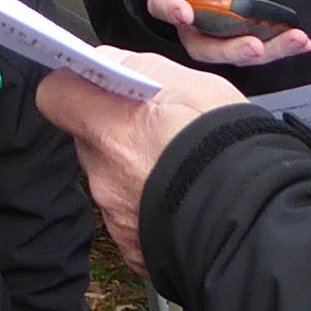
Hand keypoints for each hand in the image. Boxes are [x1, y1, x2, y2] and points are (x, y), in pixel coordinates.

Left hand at [36, 50, 245, 267]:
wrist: (255, 213)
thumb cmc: (225, 144)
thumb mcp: (189, 82)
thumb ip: (138, 68)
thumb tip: (109, 62)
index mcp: (108, 126)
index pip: (56, 96)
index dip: (73, 88)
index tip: (94, 85)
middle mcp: (102, 173)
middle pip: (89, 141)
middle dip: (114, 133)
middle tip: (155, 129)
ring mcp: (115, 215)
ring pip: (112, 181)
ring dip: (135, 171)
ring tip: (178, 167)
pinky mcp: (133, 248)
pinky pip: (132, 218)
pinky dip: (151, 207)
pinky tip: (181, 199)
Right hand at [145, 0, 310, 69]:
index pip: (163, 3)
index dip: (172, 11)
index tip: (184, 14)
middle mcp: (187, 24)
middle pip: (203, 46)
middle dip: (232, 49)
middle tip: (255, 46)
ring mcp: (208, 36)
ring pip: (230, 54)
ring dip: (265, 51)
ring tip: (295, 41)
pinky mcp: (230, 40)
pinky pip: (251, 48)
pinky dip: (277, 47)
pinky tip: (301, 42)